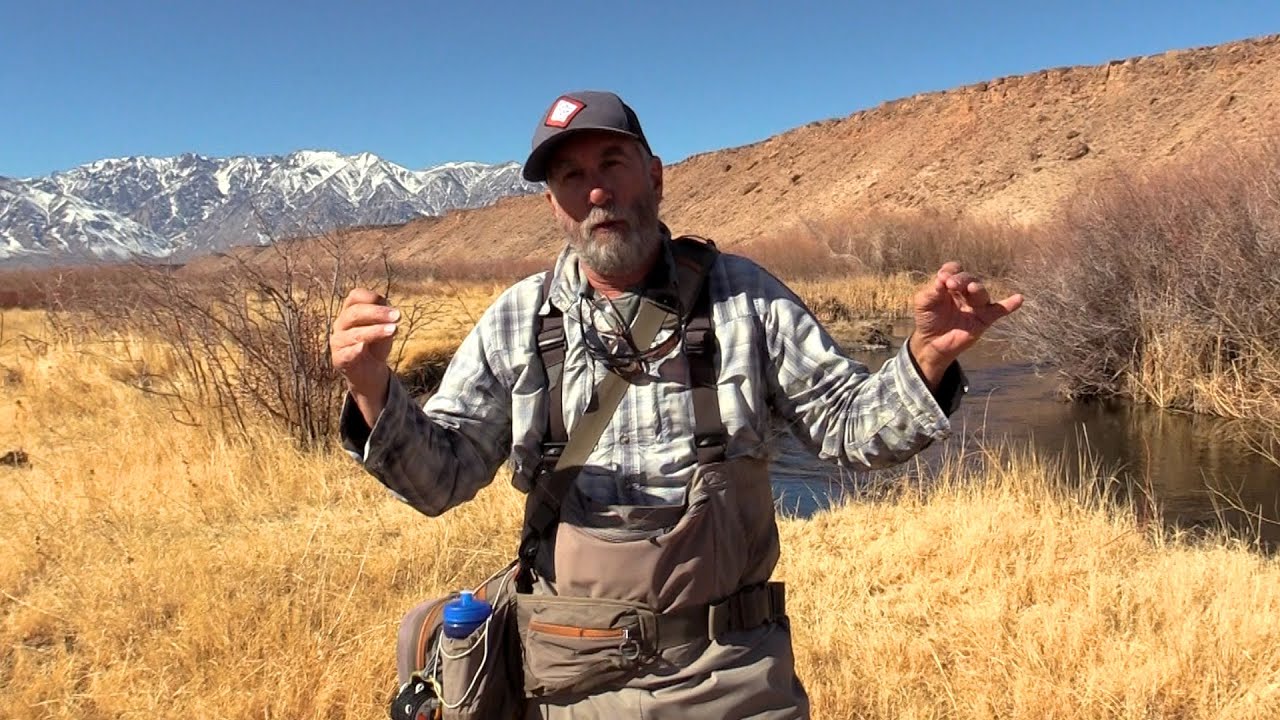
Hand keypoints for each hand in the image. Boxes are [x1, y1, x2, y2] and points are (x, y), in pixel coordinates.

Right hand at [330, 288, 398, 423]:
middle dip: (377, 313)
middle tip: (398, 315)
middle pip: (354, 313)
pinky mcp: (339, 359)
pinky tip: (362, 347)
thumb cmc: (376, 344)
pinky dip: (354, 350)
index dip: (370, 297)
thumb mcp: (384, 328)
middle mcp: (341, 324)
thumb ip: (386, 318)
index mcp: (350, 311)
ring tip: (393, 330)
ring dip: (374, 331)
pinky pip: (345, 354)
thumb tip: (391, 314)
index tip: (387, 301)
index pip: (355, 297)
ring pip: (353, 334)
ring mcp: (338, 341)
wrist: (370, 371)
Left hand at [908, 262, 1022, 386]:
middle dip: (961, 280)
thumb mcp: (923, 302)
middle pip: (969, 279)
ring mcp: (975, 305)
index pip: (955, 270)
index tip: (942, 278)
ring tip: (972, 288)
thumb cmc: (927, 319)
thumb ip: (932, 290)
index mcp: (950, 284)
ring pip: (982, 293)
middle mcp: (965, 292)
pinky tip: (1018, 299)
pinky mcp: (983, 320)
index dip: (950, 270)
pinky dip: (1009, 305)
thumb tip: (941, 278)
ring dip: (977, 288)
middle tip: (950, 284)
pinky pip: (999, 311)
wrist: (931, 343)